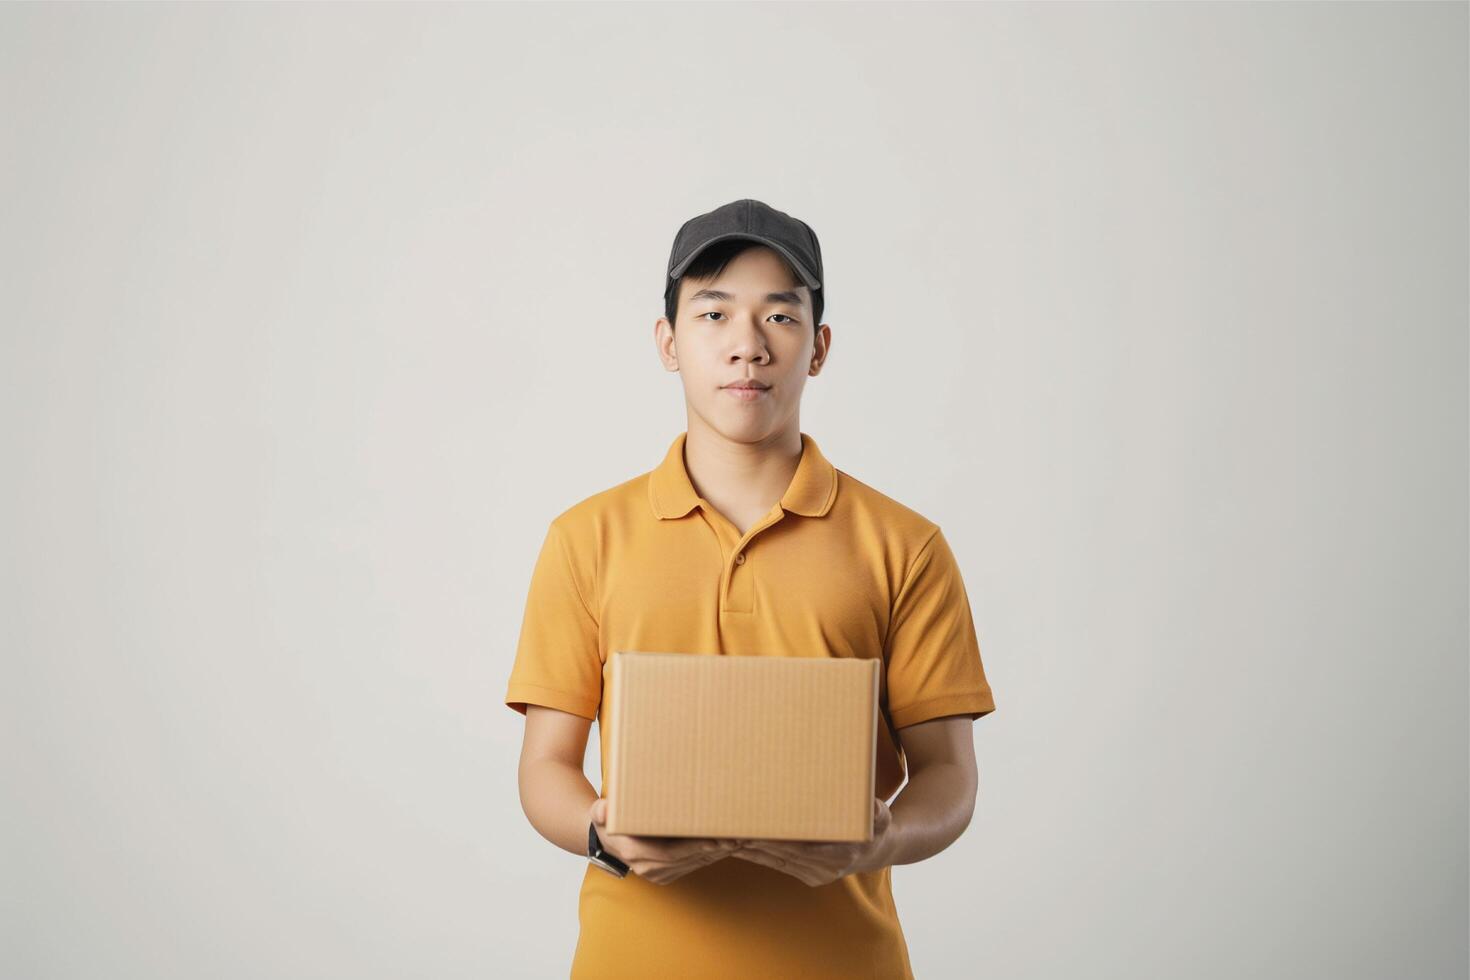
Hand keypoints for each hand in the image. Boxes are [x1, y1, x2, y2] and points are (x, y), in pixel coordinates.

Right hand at [588, 798, 739, 885]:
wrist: (606, 840)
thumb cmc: (607, 820)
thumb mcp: (599, 813)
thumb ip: (600, 811)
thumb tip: (603, 810)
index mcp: (634, 853)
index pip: (670, 853)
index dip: (694, 847)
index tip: (715, 839)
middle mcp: (647, 868)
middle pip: (687, 859)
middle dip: (714, 849)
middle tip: (738, 837)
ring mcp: (657, 874)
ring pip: (693, 863)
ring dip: (717, 853)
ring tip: (739, 839)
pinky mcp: (666, 874)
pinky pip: (692, 865)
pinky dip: (710, 856)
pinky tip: (726, 845)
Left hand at [729, 797, 893, 886]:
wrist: (877, 851)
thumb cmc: (876, 825)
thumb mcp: (882, 816)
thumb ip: (877, 811)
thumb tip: (874, 806)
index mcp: (842, 854)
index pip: (803, 848)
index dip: (778, 841)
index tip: (756, 831)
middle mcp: (827, 869)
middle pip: (784, 855)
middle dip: (756, 844)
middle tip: (730, 830)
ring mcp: (816, 876)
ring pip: (777, 862)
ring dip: (751, 852)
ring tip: (727, 838)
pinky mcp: (808, 877)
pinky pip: (779, 866)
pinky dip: (759, 857)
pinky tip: (740, 847)